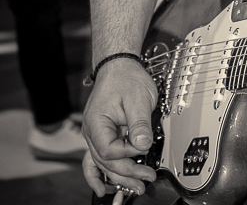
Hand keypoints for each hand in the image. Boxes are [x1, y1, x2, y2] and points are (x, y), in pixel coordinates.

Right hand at [82, 59, 158, 197]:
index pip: (109, 150)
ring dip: (119, 177)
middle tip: (146, 179)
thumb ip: (140, 123)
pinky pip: (97, 158)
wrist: (120, 66)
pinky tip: (103, 188)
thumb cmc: (127, 78)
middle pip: (106, 161)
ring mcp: (96, 134)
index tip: (143, 150)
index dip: (127, 154)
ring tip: (136, 187)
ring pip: (103, 163)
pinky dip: (99, 174)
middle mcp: (92, 131)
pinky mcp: (103, 134)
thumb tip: (142, 145)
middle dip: (127, 173)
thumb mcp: (138, 98)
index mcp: (97, 122)